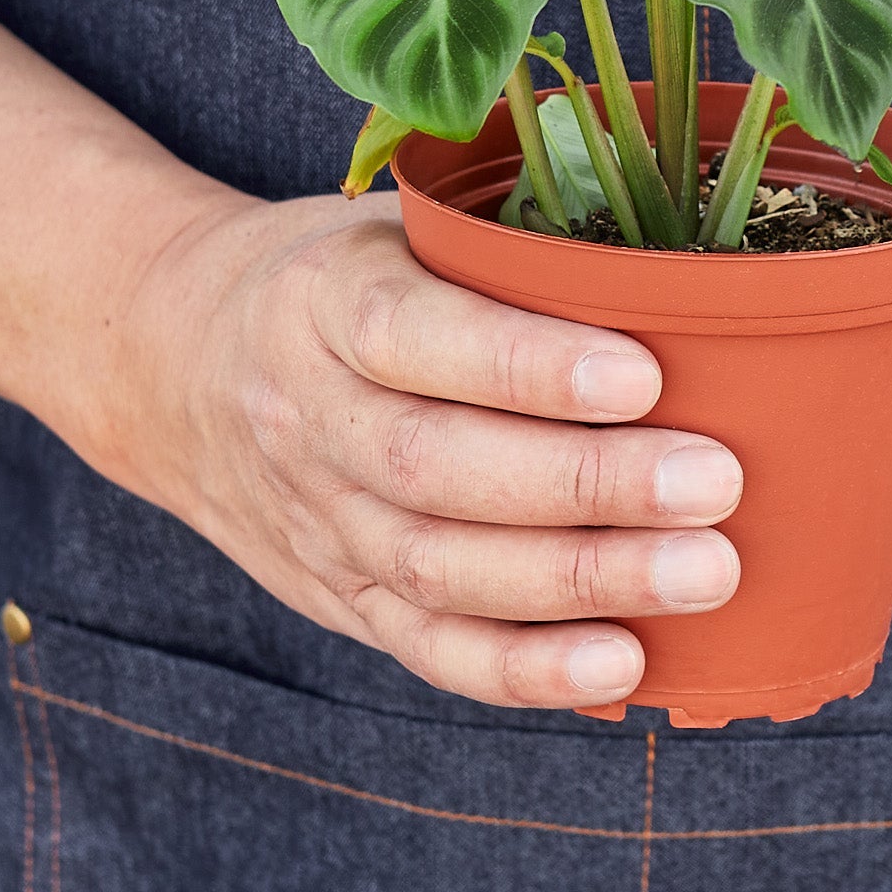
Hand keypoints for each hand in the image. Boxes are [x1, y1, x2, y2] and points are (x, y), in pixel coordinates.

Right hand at [99, 190, 741, 709]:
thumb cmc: (340, 276)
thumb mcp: (393, 224)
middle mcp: (307, 413)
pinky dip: (524, 667)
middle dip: (587, 484)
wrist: (178, 359)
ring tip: (703, 570)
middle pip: (438, 466)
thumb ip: (498, 250)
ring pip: (439, 566)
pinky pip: (426, 645)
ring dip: (580, 580)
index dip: (527, 365)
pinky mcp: (336, 593)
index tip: (644, 374)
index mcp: (323, 300)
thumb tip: (676, 274)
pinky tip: (621, 661)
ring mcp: (316, 516)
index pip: (416, 335)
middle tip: (714, 482)